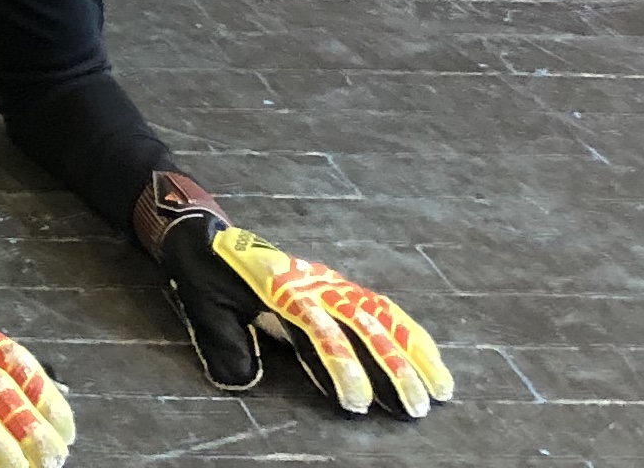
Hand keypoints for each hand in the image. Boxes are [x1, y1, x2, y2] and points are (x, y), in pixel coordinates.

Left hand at [142, 177, 453, 417]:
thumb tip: (245, 380)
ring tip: (441, 388)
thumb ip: (223, 342)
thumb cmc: (204, 277)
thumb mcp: (202, 305)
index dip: (341, 368)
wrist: (203, 235)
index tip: (358, 403)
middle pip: (364, 326)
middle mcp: (314, 285)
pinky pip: (380, 305)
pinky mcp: (337, 285)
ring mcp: (329, 283)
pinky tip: (428, 355)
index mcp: (282, 290)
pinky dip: (408, 330)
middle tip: (417, 407)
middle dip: (394, 368)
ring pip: (382, 316)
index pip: (320, 334)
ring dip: (414, 352)